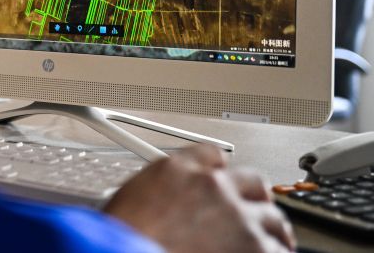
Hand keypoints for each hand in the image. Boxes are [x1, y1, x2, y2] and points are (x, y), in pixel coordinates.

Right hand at [104, 145, 293, 252]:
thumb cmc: (121, 239)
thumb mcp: (126, 202)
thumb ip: (159, 195)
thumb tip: (170, 207)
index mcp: (176, 170)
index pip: (212, 155)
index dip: (221, 171)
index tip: (225, 181)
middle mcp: (211, 186)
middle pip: (253, 182)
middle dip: (257, 199)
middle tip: (257, 214)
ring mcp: (236, 217)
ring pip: (272, 218)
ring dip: (271, 232)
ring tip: (271, 245)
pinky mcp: (255, 248)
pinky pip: (277, 250)